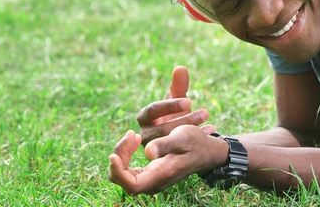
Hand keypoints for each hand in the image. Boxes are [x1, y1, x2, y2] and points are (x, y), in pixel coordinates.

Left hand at [108, 125, 226, 195]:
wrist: (206, 151)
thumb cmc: (195, 143)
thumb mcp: (183, 137)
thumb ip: (165, 144)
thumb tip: (148, 152)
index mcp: (161, 176)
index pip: (131, 185)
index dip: (119, 172)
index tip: (114, 155)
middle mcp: (153, 182)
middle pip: (122, 178)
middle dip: (120, 156)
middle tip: (131, 134)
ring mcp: (150, 179)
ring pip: (123, 174)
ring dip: (122, 154)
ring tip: (132, 135)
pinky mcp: (149, 173)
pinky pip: (129, 169)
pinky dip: (127, 154)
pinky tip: (135, 138)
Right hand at [137, 66, 214, 144]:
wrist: (178, 133)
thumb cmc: (174, 113)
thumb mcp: (177, 99)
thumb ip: (178, 86)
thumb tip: (181, 68)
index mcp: (144, 117)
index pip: (152, 110)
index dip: (170, 105)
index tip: (189, 101)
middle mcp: (145, 133)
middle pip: (163, 128)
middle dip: (186, 120)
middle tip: (206, 112)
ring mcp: (155, 148)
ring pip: (171, 141)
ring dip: (192, 129)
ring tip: (209, 120)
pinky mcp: (165, 157)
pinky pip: (179, 150)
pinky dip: (197, 139)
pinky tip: (211, 130)